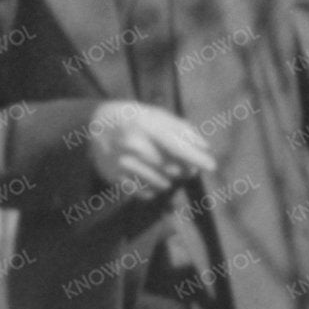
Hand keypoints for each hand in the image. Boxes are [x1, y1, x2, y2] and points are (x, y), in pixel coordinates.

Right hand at [79, 101, 216, 202]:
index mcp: (145, 126)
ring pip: (161, 183)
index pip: (176, 145)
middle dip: (184, 170)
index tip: (211, 166)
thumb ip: (182, 129)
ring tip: (165, 169)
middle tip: (186, 167)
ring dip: (169, 180)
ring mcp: (123, 163)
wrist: (96, 125)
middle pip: (172, 169)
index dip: (196, 157)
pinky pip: (147, 192)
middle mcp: (133, 145)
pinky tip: (150, 175)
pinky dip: (154, 188)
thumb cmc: (136, 119)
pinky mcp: (116, 178)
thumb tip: (204, 147)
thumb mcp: (158, 115)